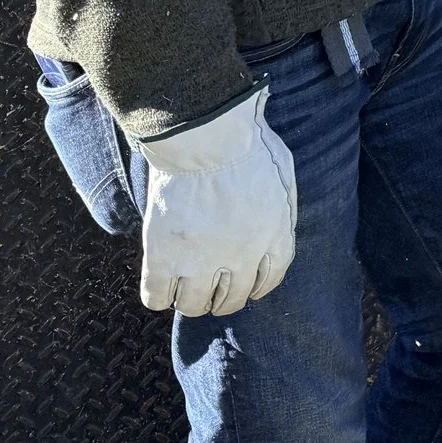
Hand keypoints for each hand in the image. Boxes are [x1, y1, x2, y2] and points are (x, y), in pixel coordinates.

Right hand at [136, 87, 297, 316]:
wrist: (208, 137)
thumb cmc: (249, 147)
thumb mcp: (284, 179)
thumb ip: (281, 214)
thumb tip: (275, 234)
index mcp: (274, 238)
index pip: (269, 281)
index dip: (257, 287)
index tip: (247, 286)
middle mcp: (240, 257)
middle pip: (232, 300)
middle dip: (224, 298)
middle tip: (213, 289)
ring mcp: (200, 260)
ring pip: (194, 305)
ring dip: (192, 300)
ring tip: (187, 288)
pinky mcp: (162, 256)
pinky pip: (157, 297)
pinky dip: (159, 296)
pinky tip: (163, 284)